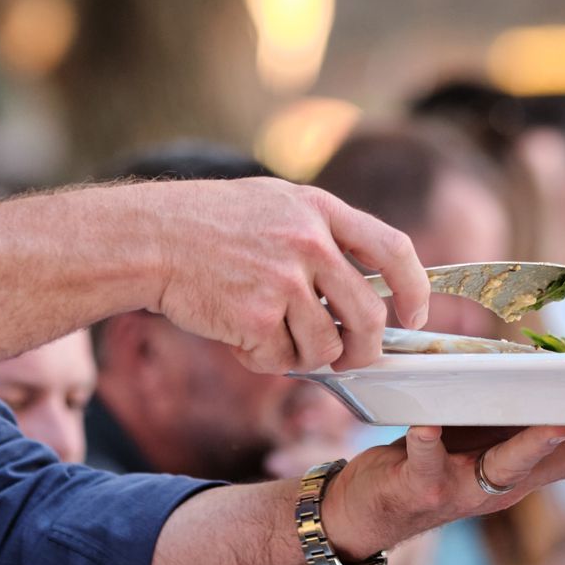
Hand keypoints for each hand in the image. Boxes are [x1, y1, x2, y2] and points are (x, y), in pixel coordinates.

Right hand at [143, 179, 427, 373]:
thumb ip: (321, 234)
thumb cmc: (208, 224)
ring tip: (272, 336)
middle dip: (365, 349)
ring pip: (326, 348)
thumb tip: (365, 289)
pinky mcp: (255, 317)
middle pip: (368, 315)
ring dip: (305, 356)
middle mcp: (309, 243)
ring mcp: (283, 281)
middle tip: (349, 358)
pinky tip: (240, 336)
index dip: (414, 290)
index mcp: (319, 210)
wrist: (150, 238)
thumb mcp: (274, 204)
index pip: (394, 250)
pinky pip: (281, 361)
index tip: (413, 315)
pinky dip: (264, 360)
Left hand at [320, 425, 564, 562]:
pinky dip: (427, 443)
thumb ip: (520, 423)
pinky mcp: (421, 489)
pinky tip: (427, 428)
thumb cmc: (427, 467)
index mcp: (526, 471)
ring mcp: (465, 490)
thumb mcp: (483, 449)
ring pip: (509, 466)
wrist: (361, 517)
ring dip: (535, 444)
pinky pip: (426, 463)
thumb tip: (562, 381)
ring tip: (561, 421)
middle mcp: (506, 486)